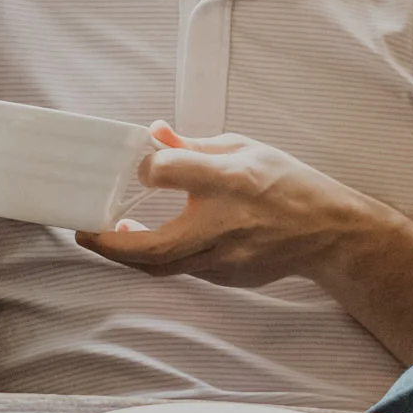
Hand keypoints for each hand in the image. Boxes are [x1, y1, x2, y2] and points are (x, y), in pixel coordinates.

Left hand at [78, 123, 364, 288]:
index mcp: (228, 180)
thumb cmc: (287, 184)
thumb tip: (153, 134)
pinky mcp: (228, 277)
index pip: (167, 174)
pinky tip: (152, 242)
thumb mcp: (244, 148)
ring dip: (129, 254)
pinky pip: (184, 269)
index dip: (145, 169)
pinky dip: (162, 258)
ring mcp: (226, 258)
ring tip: (108, 236)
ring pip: (162, 267)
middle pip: (152, 247)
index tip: (138, 167)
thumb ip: (193, 147)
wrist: (328, 233)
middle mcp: (223, 224)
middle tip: (83, 232)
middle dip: (109, 244)